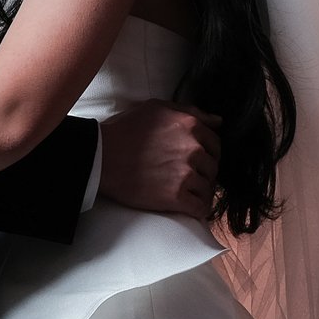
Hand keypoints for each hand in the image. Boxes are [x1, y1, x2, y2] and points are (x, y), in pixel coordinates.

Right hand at [99, 100, 221, 220]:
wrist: (101, 157)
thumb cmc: (124, 130)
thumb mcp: (157, 108)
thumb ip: (190, 112)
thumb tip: (218, 121)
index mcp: (190, 126)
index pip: (216, 143)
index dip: (208, 153)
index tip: (198, 160)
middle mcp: (193, 149)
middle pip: (214, 166)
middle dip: (205, 172)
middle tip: (190, 177)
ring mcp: (186, 174)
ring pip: (209, 188)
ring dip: (201, 192)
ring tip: (188, 193)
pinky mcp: (176, 197)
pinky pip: (200, 208)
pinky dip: (198, 209)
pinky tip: (189, 207)